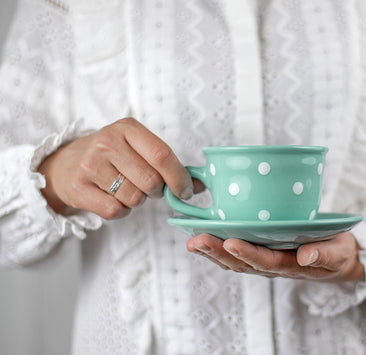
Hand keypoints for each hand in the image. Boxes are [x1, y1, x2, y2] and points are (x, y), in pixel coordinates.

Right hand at [38, 117, 195, 218]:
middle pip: (151, 181)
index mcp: (127, 128)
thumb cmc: (111, 156)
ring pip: (134, 198)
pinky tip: (111, 197)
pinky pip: (116, 211)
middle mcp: (107, 142)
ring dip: (136, 200)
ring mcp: (90, 165)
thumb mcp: (136, 147)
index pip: (162, 155)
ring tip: (123, 188)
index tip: (186, 191)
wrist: (64, 165)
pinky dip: (120, 211)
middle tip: (145, 185)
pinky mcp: (78, 188)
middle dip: (156, 191)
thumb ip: (168, 163)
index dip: (179, 177)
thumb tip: (199, 185)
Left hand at [186, 232, 364, 282]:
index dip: (247, 253)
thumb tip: (306, 255)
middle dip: (218, 252)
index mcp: (292, 265)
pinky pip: (237, 255)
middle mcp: (274, 266)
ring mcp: (265, 261)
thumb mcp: (340, 253)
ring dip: (212, 252)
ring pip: (234, 261)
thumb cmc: (339, 253)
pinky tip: (203, 237)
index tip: (230, 242)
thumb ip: (325, 255)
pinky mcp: (262, 253)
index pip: (266, 261)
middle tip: (197, 241)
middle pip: (242, 263)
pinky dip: (218, 248)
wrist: (338, 259)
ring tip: (192, 240)